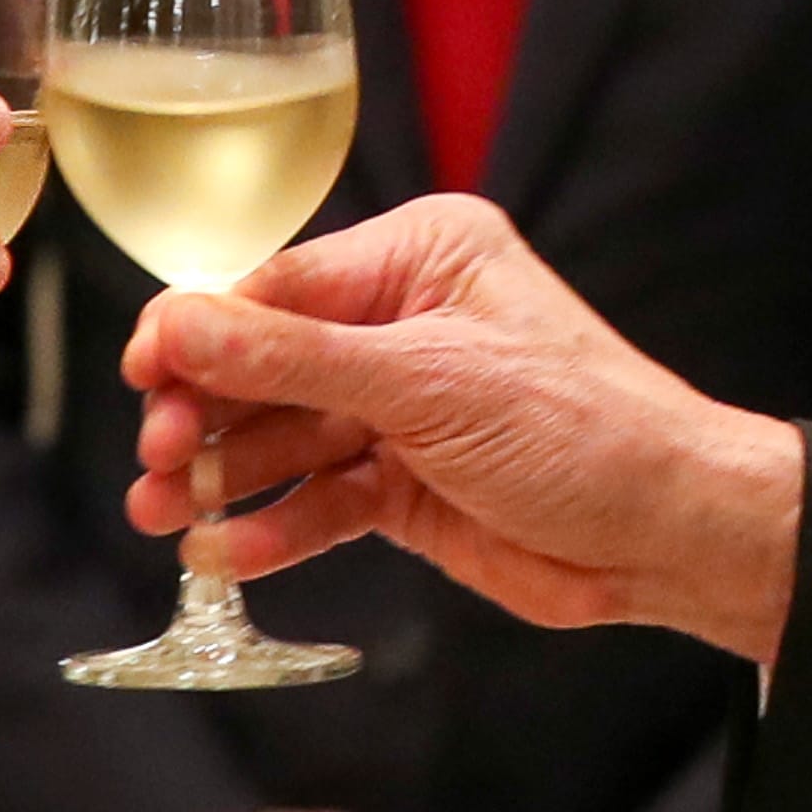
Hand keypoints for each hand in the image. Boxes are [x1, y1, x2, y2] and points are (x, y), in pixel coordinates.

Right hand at [122, 196, 808, 662]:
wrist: (667, 536)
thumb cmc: (582, 430)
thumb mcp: (427, 382)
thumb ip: (294, 359)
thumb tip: (180, 324)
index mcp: (421, 258)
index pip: (279, 285)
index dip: (202, 332)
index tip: (143, 372)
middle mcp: (404, 324)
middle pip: (266, 365)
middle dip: (206, 414)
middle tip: (157, 459)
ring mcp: (402, 409)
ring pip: (283, 438)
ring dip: (222, 478)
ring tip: (161, 515)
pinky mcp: (403, 486)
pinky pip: (317, 500)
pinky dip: (272, 527)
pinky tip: (225, 553)